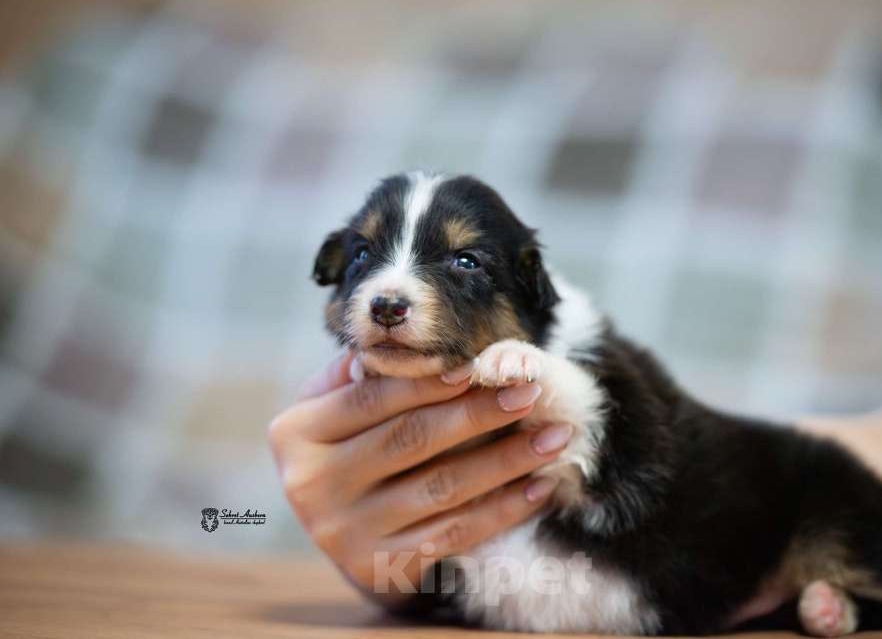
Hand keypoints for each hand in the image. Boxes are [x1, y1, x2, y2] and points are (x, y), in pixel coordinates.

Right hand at [268, 352, 573, 608]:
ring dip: (507, 460)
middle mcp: (311, 485)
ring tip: (553, 436)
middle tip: (529, 392)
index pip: (372, 399)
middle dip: (479, 413)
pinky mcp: (379, 567)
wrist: (337, 528)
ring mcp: (344, 532)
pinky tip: (538, 486)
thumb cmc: (344, 445)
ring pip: (442, 487)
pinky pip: (455, 532)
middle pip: (411, 439)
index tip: (479, 366)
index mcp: (295, 433)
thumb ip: (358, 375)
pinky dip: (502, 508)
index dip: (428, 382)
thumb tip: (408, 348)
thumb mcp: (331, 406)